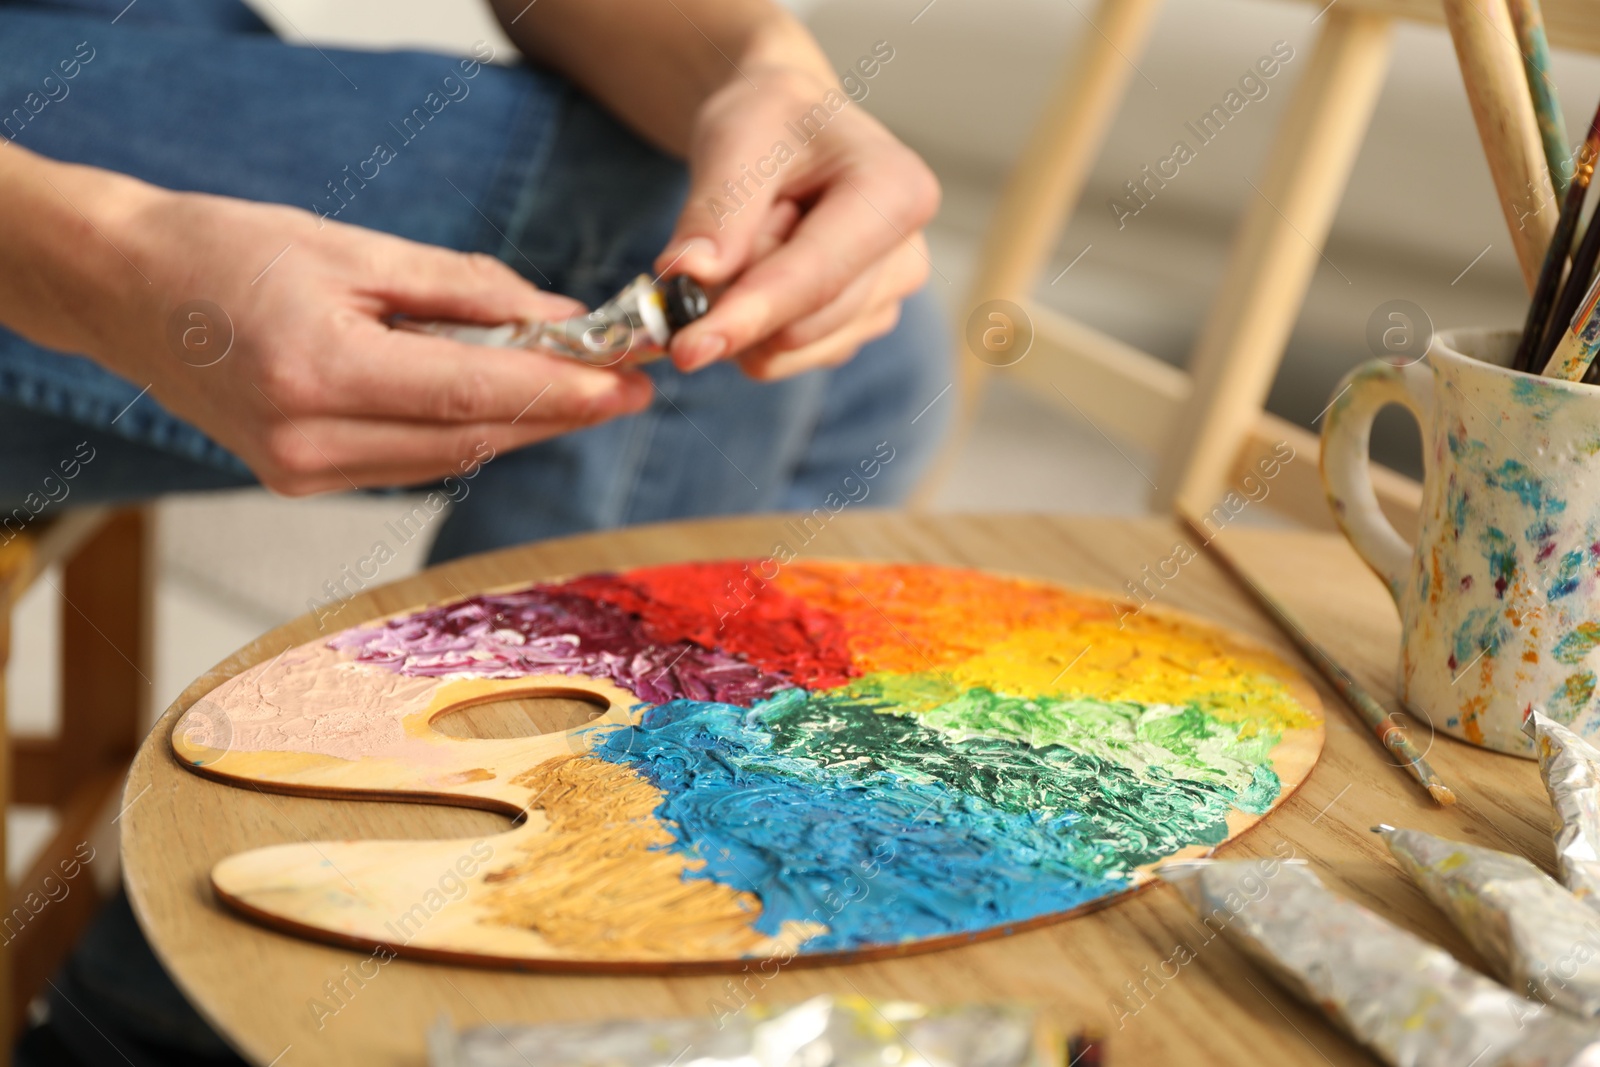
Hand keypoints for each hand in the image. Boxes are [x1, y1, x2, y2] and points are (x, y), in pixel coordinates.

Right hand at [95, 189, 651, 494]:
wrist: (126, 291)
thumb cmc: (228, 251)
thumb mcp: (354, 249)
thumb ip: (463, 291)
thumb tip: (557, 321)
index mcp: (319, 373)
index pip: (471, 395)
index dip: (560, 393)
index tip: (628, 382)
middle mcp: (308, 441)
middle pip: (470, 438)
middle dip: (558, 414)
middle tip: (629, 388)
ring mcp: (301, 472)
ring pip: (448, 457)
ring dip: (521, 427)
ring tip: (584, 390)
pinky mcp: (301, 479)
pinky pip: (412, 461)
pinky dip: (466, 432)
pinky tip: (508, 405)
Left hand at [655, 66, 938, 380]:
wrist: (793, 131)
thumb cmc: (771, 123)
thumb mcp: (734, 139)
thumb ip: (715, 210)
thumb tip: (688, 273)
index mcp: (895, 193)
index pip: (815, 276)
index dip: (749, 315)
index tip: (686, 348)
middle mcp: (905, 255)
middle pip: (800, 323)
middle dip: (737, 297)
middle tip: (718, 234)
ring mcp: (888, 298)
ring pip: (789, 349)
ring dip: (744, 308)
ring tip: (753, 239)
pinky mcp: (861, 326)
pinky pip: (787, 357)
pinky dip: (755, 325)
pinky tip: (764, 268)